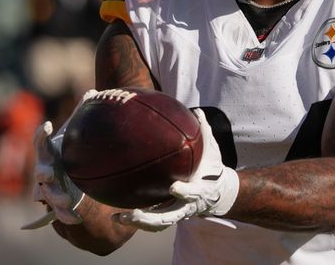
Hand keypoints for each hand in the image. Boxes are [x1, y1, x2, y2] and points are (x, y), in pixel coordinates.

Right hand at [21, 89, 97, 229]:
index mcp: (49, 152)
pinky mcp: (58, 203)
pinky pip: (59, 213)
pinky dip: (66, 216)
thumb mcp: (76, 133)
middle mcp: (46, 171)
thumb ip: (82, 113)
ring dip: (56, 198)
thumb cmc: (71, 150)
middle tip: (49, 174)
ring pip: (47, 196)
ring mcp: (50, 189)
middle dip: (43, 173)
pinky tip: (76, 219)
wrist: (71, 173)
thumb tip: (93, 91)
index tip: (47, 125)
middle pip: (40, 172)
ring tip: (67, 200)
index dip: (41, 134)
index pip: (41, 142)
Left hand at [113, 109, 238, 231]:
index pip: (193, 193)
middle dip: (151, 217)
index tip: (173, 187)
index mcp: (200, 190)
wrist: (217, 194)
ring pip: (157, 224)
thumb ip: (205, 132)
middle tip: (134, 213)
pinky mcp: (169, 215)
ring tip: (118, 218)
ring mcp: (177, 213)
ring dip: (138, 223)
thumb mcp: (212, 151)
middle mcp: (187, 206)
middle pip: (169, 217)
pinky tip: (116, 216)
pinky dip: (136, 221)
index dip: (184, 192)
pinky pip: (151, 222)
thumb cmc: (212, 168)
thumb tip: (197, 111)